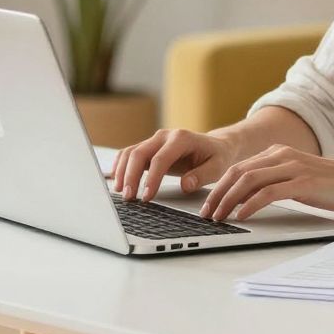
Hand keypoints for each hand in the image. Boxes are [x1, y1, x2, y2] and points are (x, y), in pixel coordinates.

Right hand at [110, 127, 241, 200]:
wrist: (216, 145)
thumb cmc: (217, 156)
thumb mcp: (217, 167)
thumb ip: (202, 175)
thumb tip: (185, 185)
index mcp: (181, 139)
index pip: (160, 159)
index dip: (151, 178)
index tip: (146, 196)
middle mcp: (164, 136)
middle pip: (139, 153)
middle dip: (131, 176)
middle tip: (128, 197)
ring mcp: (154, 140)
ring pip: (130, 153)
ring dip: (122, 172)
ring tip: (120, 192)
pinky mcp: (149, 148)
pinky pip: (129, 154)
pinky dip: (121, 166)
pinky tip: (116, 180)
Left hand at [198, 145, 333, 222]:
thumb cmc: (333, 186)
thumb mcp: (298, 180)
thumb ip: (275, 183)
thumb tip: (248, 199)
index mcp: (279, 153)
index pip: (240, 168)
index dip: (220, 186)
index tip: (209, 204)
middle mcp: (282, 155)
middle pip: (238, 172)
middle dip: (218, 193)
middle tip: (206, 213)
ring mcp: (292, 167)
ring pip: (248, 181)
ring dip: (228, 200)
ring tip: (219, 216)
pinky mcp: (302, 182)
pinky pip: (268, 193)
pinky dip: (250, 204)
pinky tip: (242, 216)